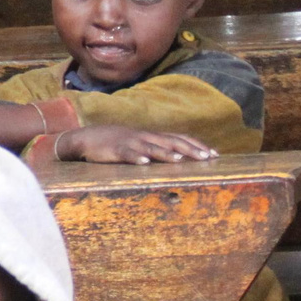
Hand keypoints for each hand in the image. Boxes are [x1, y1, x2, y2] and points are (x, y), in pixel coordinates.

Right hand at [51, 123, 217, 164]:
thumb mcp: (138, 143)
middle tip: (207, 158)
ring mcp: (130, 143)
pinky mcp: (115, 150)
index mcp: (152, 136)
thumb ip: (155, 148)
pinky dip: (136, 158)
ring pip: (152, 147)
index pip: (179, 138)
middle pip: (171, 142)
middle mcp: (145, 137)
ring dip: (166, 154)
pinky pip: (127, 154)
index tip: (214, 154)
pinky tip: (144, 164)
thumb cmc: (115, 143)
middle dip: (190, 150)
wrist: (86, 138)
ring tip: (180, 160)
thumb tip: (177, 157)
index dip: (197, 145)